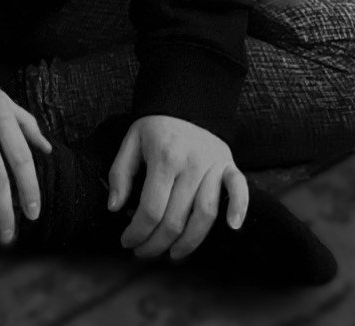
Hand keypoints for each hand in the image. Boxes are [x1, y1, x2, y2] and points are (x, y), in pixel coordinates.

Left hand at [108, 115, 247, 261]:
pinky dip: (240, 207)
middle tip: (143, 252)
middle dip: (156, 244)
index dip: (137, 232)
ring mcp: (212, 164)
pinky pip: (238, 188)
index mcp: (164, 157)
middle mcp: (191, 163)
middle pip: (175, 219)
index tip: (126, 241)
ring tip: (173, 255)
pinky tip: (233, 227)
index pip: (151, 210)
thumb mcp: (131, 141)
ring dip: (189, 243)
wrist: (186, 100)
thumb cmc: (156, 127)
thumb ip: (120, 173)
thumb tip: (115, 209)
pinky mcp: (229, 164)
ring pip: (204, 215)